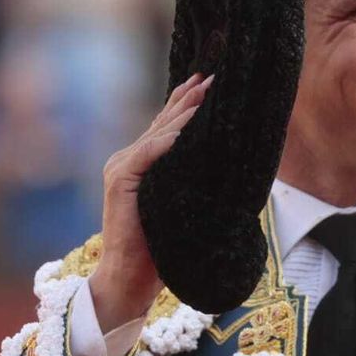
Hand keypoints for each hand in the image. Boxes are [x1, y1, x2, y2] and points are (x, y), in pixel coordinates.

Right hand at [88, 73, 211, 328]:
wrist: (130, 280)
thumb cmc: (160, 251)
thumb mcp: (185, 209)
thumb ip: (196, 185)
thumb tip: (236, 169)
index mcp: (142, 166)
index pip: (166, 129)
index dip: (186, 105)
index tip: (208, 83)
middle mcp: (128, 161)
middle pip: (162, 123)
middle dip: (188, 97)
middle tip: (211, 75)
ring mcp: (121, 169)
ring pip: (158, 133)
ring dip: (182, 110)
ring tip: (204, 90)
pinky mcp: (120, 181)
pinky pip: (147, 153)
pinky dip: (167, 139)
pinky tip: (185, 127)